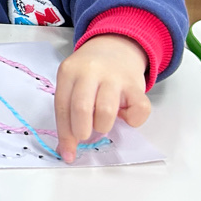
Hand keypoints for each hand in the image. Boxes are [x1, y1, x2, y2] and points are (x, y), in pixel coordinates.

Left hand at [55, 34, 149, 162]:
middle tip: (85, 136)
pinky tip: (124, 114)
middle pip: (82, 108)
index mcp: (69, 71)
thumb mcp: (72, 82)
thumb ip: (68, 110)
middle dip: (81, 131)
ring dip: (103, 125)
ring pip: (107, 111)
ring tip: (102, 121)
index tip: (67, 154)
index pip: (62, 106)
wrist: (115, 47)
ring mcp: (115, 77)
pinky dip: (132, 121)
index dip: (64, 134)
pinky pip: (137, 111)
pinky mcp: (136, 84)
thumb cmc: (89, 73)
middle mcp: (90, 71)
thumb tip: (66, 149)